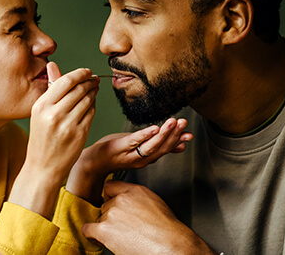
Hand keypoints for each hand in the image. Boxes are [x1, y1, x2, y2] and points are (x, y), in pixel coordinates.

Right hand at [10, 62, 99, 217]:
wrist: (43, 167)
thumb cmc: (41, 138)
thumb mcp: (39, 112)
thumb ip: (50, 88)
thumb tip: (53, 65)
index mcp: (42, 106)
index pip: (65, 81)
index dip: (80, 73)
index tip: (87, 71)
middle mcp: (54, 114)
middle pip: (79, 89)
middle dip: (90, 81)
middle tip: (95, 79)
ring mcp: (68, 125)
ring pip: (88, 100)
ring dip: (94, 92)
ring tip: (95, 88)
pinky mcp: (80, 134)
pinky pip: (91, 113)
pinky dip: (94, 106)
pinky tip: (92, 103)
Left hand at [66, 118, 190, 204]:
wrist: (94, 162)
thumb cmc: (117, 154)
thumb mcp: (141, 150)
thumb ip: (161, 147)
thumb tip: (181, 145)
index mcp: (147, 158)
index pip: (166, 150)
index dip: (178, 141)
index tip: (190, 134)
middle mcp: (141, 159)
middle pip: (161, 148)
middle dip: (174, 135)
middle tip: (183, 123)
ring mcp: (130, 154)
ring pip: (150, 146)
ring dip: (164, 134)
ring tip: (173, 122)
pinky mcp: (119, 147)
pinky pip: (134, 141)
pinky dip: (145, 135)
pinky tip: (154, 128)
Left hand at [82, 181, 213, 254]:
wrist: (170, 246)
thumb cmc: (168, 231)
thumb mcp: (155, 204)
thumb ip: (138, 199)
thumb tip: (130, 205)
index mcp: (135, 191)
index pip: (110, 186)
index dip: (110, 198)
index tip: (112, 204)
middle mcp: (121, 199)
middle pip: (105, 205)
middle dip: (110, 216)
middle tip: (122, 227)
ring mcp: (112, 213)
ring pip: (99, 219)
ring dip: (106, 228)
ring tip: (121, 237)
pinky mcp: (104, 230)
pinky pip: (88, 229)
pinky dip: (92, 236)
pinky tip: (100, 239)